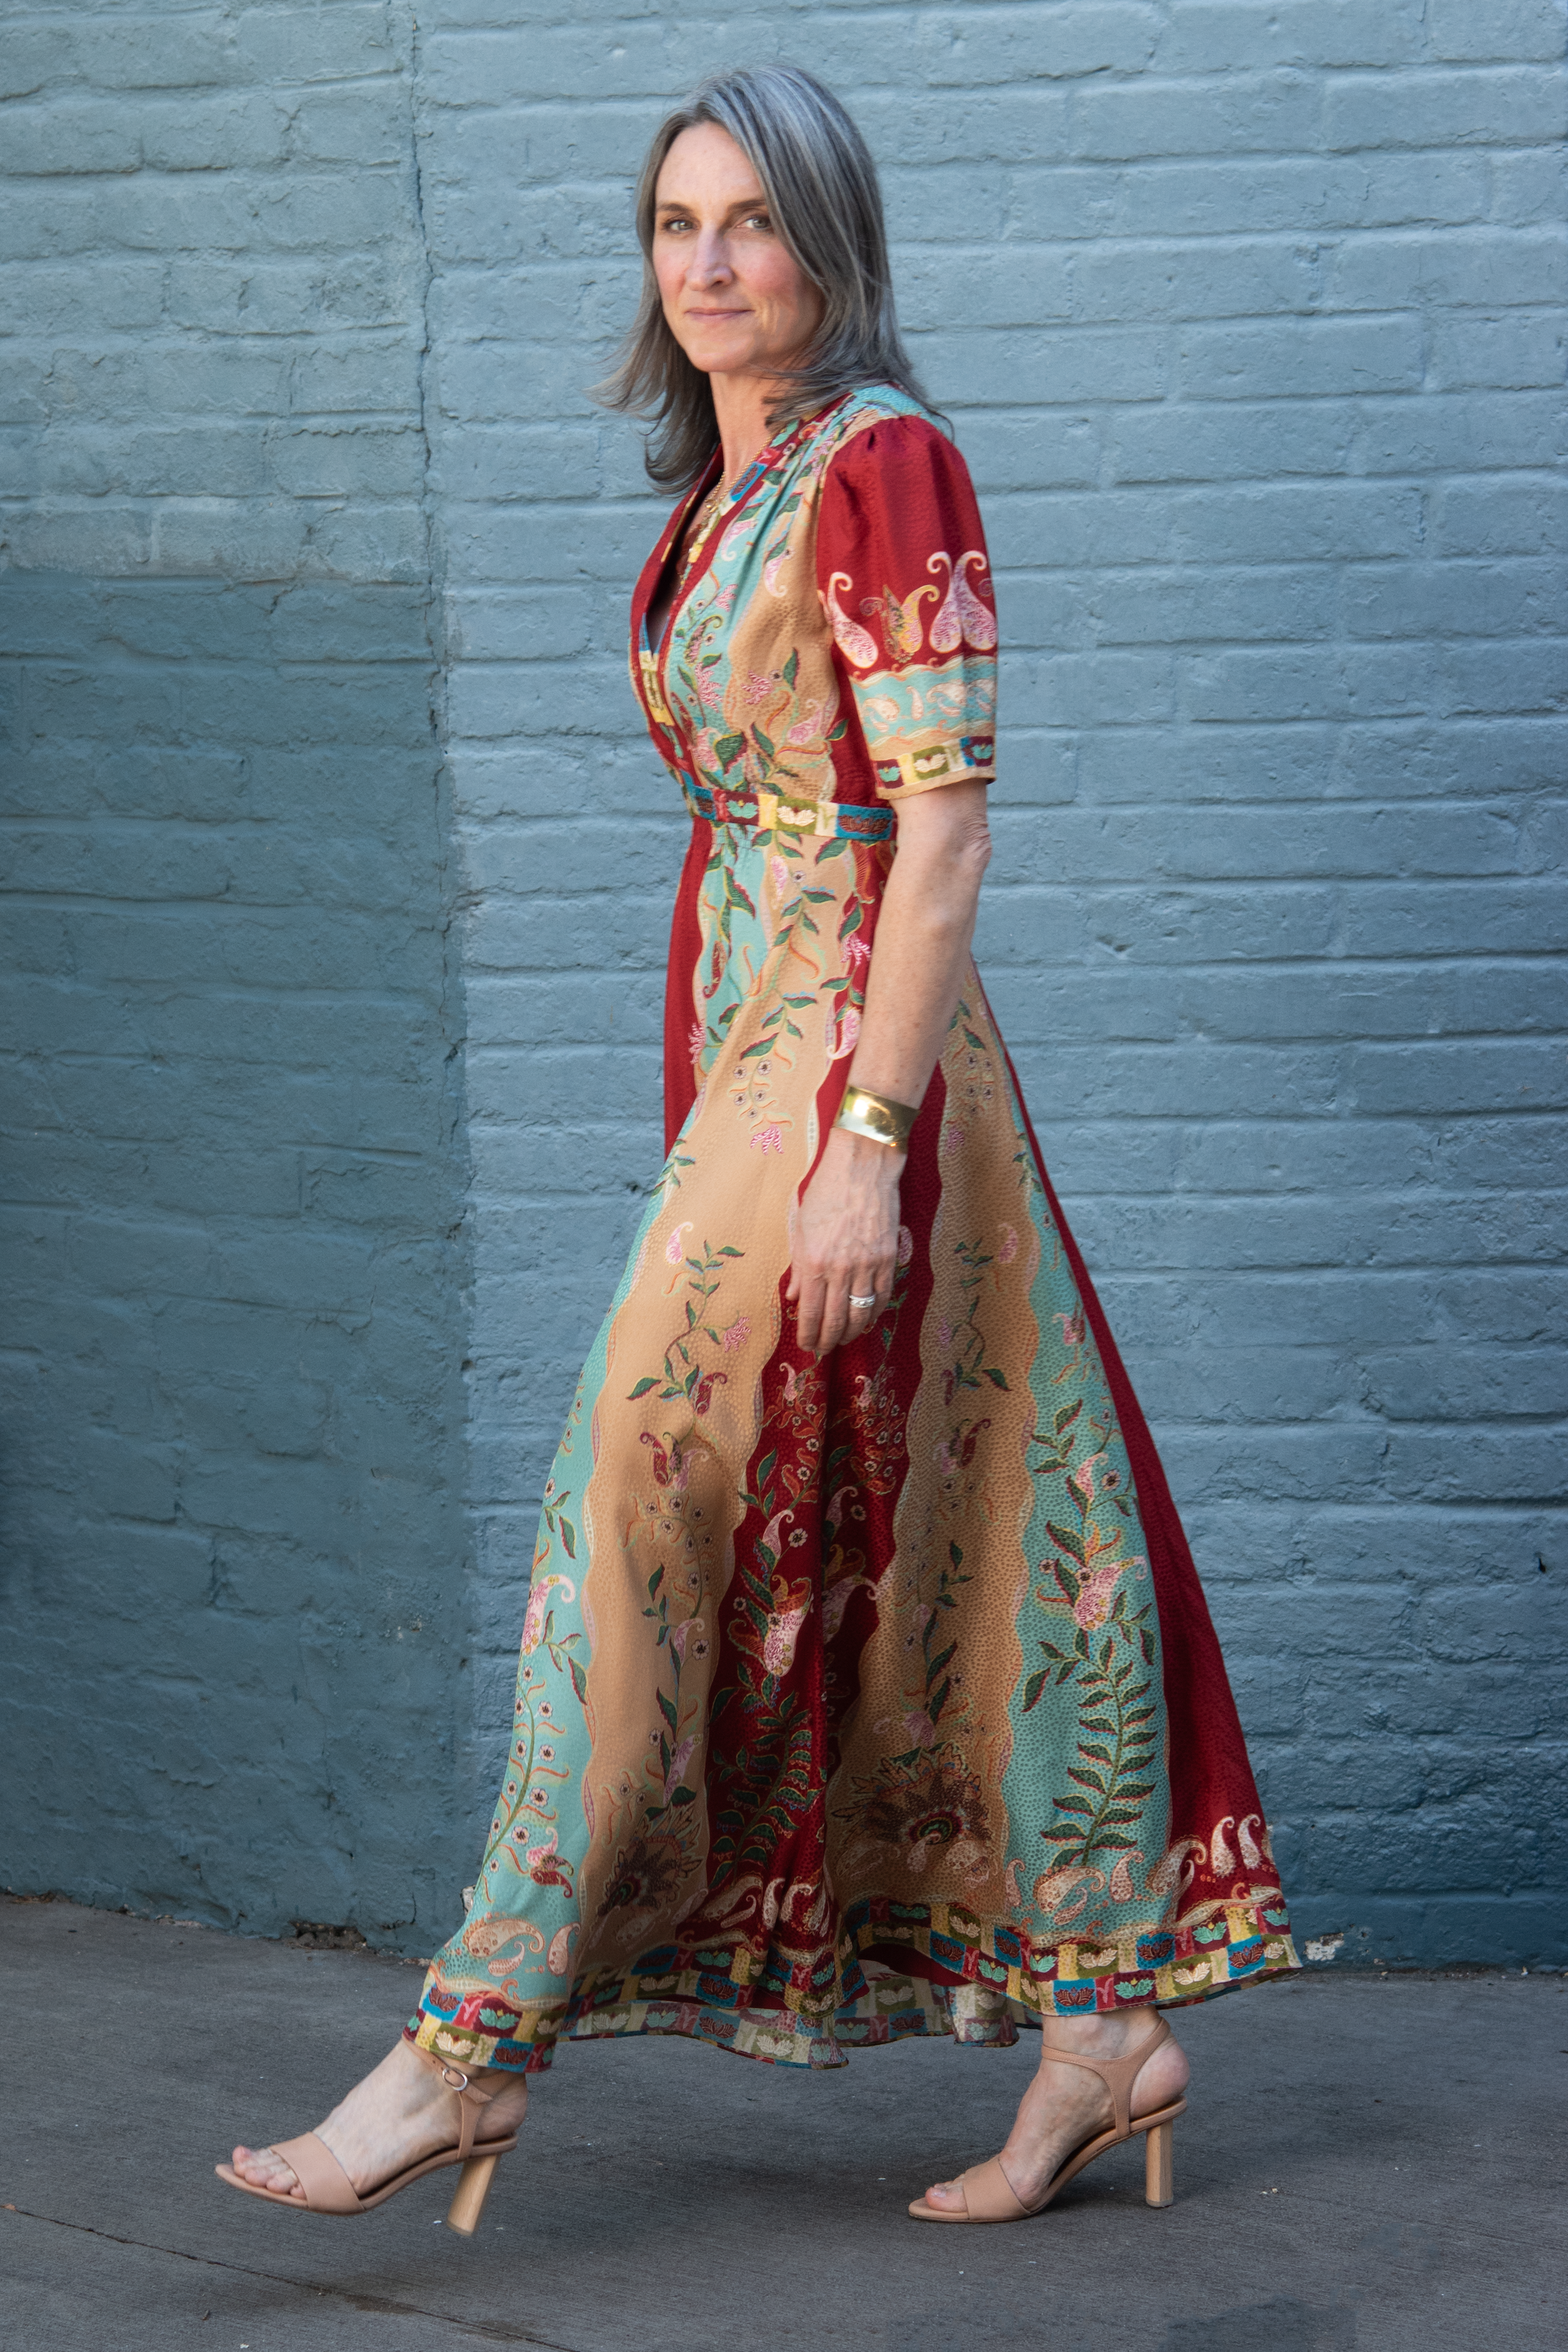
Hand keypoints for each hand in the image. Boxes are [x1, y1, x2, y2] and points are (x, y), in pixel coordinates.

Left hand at [786, 1126, 901, 1356]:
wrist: (863, 1165)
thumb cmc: (825, 1190)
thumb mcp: (799, 1225)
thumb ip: (796, 1265)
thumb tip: (794, 1296)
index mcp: (813, 1261)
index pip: (811, 1313)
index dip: (808, 1335)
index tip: (806, 1345)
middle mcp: (841, 1269)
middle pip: (835, 1321)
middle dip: (828, 1341)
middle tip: (823, 1350)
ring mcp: (868, 1266)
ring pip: (861, 1314)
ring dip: (851, 1332)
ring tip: (843, 1339)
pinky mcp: (888, 1259)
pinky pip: (882, 1297)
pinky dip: (873, 1313)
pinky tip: (865, 1319)